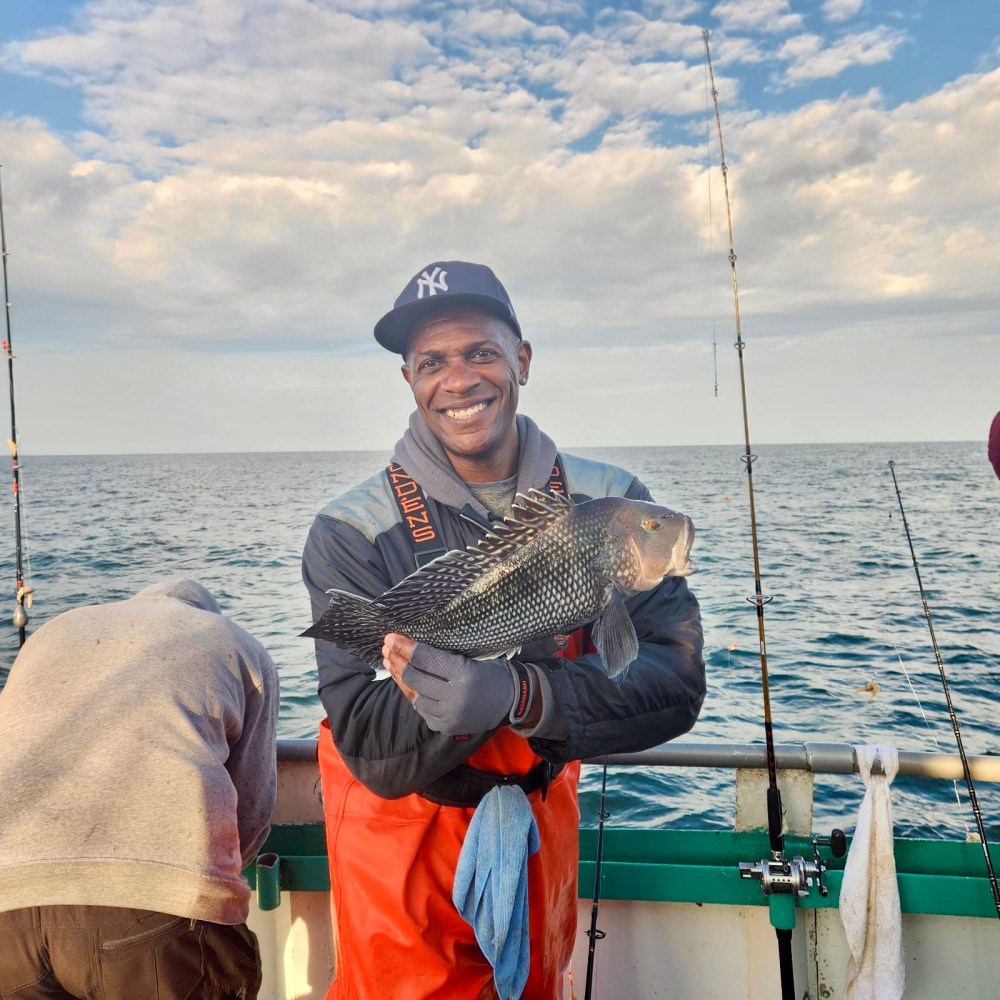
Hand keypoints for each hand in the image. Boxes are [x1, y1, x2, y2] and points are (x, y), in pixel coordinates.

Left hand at [382, 634, 516, 734]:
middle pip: (415, 678)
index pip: (425, 659)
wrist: (510, 701)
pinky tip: (405, 682)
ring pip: (414, 696)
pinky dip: (413, 694)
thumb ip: (442, 657)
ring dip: (400, 678)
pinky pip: (421, 710)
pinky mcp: (445, 727)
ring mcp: (448, 716)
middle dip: (397, 660)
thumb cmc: (490, 672)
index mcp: (463, 674)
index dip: (405, 647)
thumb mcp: (470, 658)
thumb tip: (410, 647)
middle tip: (386, 647)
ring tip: (390, 663)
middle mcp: (454, 697)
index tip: (391, 637)